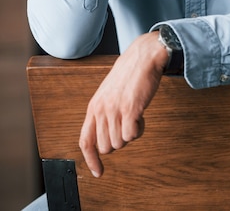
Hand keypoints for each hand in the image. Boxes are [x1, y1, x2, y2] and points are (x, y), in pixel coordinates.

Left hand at [79, 32, 168, 176]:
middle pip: (105, 146)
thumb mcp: (109, 92)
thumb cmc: (130, 73)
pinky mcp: (130, 110)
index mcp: (94, 106)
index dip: (90, 160)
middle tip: (127, 125)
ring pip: (120, 143)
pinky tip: (141, 116)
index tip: (98, 172)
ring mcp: (114, 110)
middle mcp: (101, 110)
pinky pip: (132, 136)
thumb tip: (107, 135)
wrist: (144, 56)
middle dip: (118, 141)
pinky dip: (139, 130)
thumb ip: (104, 111)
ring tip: (135, 116)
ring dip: (130, 133)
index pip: (85, 141)